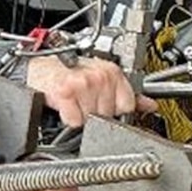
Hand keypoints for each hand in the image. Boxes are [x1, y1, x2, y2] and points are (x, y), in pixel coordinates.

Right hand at [25, 55, 155, 127]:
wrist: (41, 70)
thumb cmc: (70, 73)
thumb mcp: (101, 79)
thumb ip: (128, 94)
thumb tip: (150, 106)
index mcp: (113, 72)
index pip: (127, 106)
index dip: (114, 110)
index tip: (102, 105)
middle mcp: (100, 75)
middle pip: (108, 114)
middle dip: (95, 113)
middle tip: (84, 101)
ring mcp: (83, 83)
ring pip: (91, 119)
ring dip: (80, 115)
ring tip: (74, 102)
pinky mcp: (66, 92)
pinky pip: (75, 121)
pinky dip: (68, 118)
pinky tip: (65, 106)